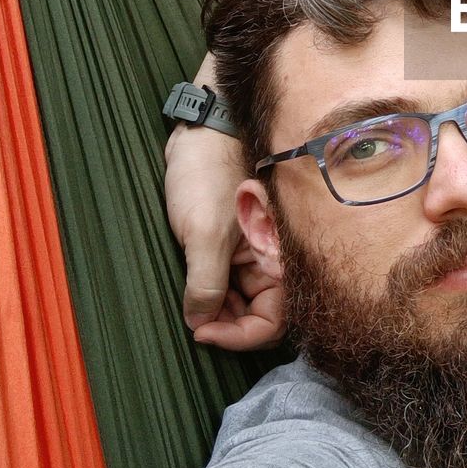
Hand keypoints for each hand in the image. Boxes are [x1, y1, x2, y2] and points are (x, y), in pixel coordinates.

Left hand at [164, 123, 285, 349]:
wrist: (199, 132)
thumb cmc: (207, 174)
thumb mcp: (204, 234)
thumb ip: (206, 285)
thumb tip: (200, 325)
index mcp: (278, 257)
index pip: (273, 321)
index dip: (240, 335)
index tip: (202, 332)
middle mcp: (271, 259)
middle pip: (260, 315)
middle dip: (227, 325)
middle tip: (191, 323)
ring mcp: (252, 252)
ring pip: (241, 300)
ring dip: (216, 311)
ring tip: (187, 307)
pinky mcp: (233, 244)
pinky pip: (227, 281)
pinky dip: (209, 292)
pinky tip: (189, 291)